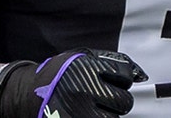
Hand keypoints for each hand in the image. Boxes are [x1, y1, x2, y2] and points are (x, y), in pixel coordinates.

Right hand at [6, 49, 146, 117]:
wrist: (28, 93)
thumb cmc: (59, 73)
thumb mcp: (83, 57)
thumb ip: (113, 61)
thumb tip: (142, 75)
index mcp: (86, 69)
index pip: (124, 74)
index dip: (121, 77)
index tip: (112, 78)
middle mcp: (83, 90)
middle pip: (124, 101)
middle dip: (117, 100)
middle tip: (102, 96)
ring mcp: (79, 112)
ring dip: (108, 114)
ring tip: (93, 107)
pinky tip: (89, 113)